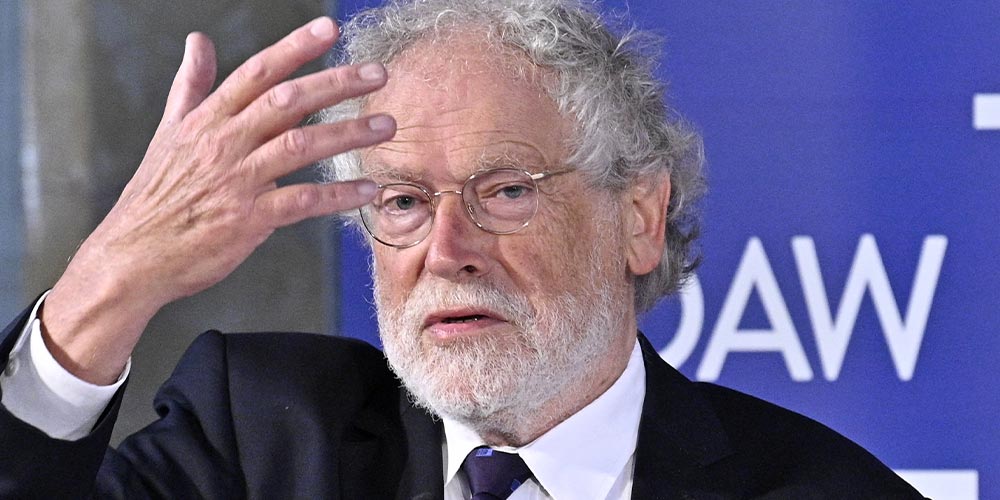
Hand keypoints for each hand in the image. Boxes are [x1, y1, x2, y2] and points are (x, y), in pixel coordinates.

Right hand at [40, 17, 393, 383]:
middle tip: (379, 72)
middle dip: (336, 82)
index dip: (294, 47)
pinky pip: (302, 201)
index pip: (257, 72)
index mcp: (207, 120)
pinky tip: (368, 190)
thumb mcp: (168, 134)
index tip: (330, 28)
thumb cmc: (155, 197)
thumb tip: (197, 41)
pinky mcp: (248, 219)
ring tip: (387, 125)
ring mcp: (237, 180)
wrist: (133, 256)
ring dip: (348, 133)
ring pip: (300, 145)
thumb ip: (190, 87)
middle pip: (287, 101)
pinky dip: (338, 195)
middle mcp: (223, 143)